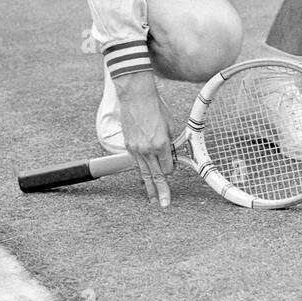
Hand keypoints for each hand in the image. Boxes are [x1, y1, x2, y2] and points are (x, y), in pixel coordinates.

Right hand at [115, 72, 176, 207]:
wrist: (136, 97)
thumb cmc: (155, 107)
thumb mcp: (170, 125)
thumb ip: (170, 143)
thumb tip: (171, 154)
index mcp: (161, 145)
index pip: (168, 167)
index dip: (172, 170)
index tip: (173, 169)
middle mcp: (148, 150)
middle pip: (156, 176)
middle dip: (161, 191)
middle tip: (165, 204)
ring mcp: (136, 149)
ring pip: (144, 173)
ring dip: (149, 187)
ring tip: (153, 199)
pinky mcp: (128, 146)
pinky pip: (136, 163)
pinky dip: (141, 173)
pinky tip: (143, 181)